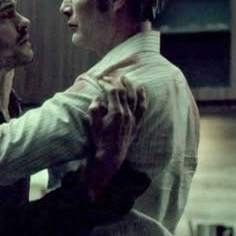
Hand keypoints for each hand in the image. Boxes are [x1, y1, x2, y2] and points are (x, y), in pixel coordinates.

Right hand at [83, 76, 145, 201]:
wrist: (109, 158)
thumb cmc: (99, 142)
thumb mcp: (93, 125)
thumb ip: (95, 109)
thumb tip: (98, 98)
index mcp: (116, 113)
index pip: (113, 92)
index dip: (106, 84)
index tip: (99, 80)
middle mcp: (127, 114)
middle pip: (123, 93)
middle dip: (116, 83)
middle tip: (109, 77)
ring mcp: (133, 119)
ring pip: (134, 98)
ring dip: (129, 86)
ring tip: (125, 78)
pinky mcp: (135, 124)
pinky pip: (142, 108)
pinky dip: (142, 98)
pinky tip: (142, 90)